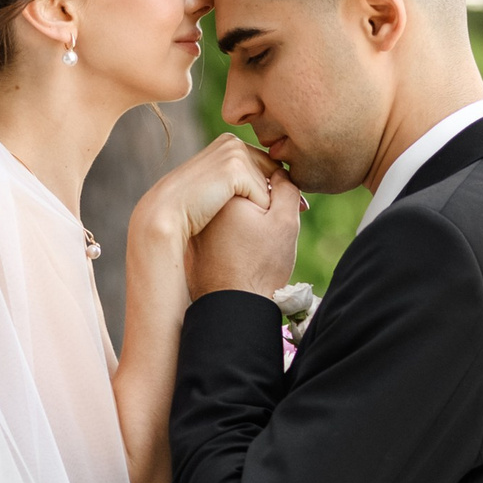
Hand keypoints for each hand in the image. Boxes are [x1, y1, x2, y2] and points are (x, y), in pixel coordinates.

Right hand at [130, 132, 278, 254]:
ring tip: (253, 222)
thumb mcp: (216, 189)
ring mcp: (234, 153)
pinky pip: (264, 196)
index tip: (289, 208)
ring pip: (270, 186)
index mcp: (228, 143)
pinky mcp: (235, 168)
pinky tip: (241, 222)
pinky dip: (257, 212)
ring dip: (264, 206)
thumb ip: (237, 183)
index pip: (266, 166)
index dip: (273, 188)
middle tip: (288, 213)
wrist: (166, 214)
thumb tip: (270, 191)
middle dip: (276, 196)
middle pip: (273, 173)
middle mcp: (232, 142)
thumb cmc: (189, 209)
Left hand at [188, 167, 304, 299]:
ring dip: (251, 222)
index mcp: (226, 191)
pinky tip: (244, 258)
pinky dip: (237, 238)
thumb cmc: (261, 267)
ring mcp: (198, 223)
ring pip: (235, 212)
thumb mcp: (284, 221)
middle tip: (269, 241)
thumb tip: (277, 172)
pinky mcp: (196, 242)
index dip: (279, 199)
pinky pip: (223, 230)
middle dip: (263, 209)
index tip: (280, 227)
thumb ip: (286, 186)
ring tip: (257, 251)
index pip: (262, 178)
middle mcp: (206, 204)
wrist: (233, 309)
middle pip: (245, 194)